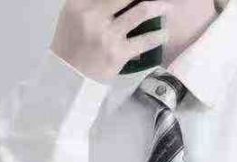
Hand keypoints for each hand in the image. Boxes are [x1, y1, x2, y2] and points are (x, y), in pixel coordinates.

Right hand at [50, 0, 169, 81]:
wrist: (70, 78)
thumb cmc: (72, 45)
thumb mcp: (73, 15)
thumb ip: (92, 2)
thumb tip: (121, 2)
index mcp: (80, 4)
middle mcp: (93, 15)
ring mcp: (107, 35)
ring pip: (141, 12)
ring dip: (158, 7)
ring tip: (166, 7)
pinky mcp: (118, 53)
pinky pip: (144, 41)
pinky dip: (158, 36)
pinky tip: (164, 34)